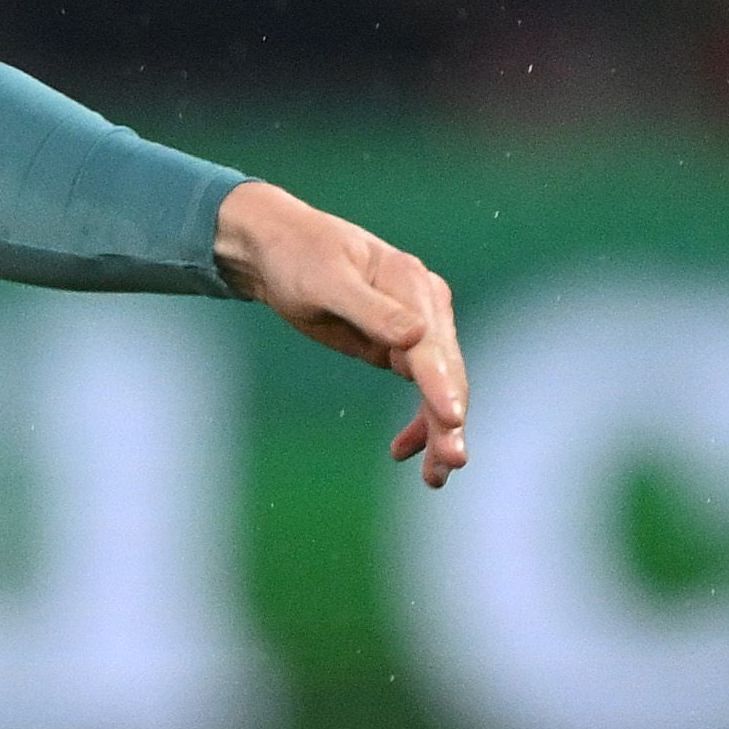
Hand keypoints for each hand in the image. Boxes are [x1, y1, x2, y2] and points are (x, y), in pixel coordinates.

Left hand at [215, 179, 469, 486]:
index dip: (441, 384)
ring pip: (438, 388)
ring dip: (439, 432)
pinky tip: (403, 452)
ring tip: (435, 477)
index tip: (452, 418)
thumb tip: (417, 336)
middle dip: (448, 420)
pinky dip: (418, 422)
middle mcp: (426, 308)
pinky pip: (420, 390)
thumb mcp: (327, 281)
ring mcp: (417, 330)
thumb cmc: (299, 257)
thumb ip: (371, 309)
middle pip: (446, 372)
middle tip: (450, 464)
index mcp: (413, 285)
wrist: (276, 251)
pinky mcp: (399, 349)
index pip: (432, 344)